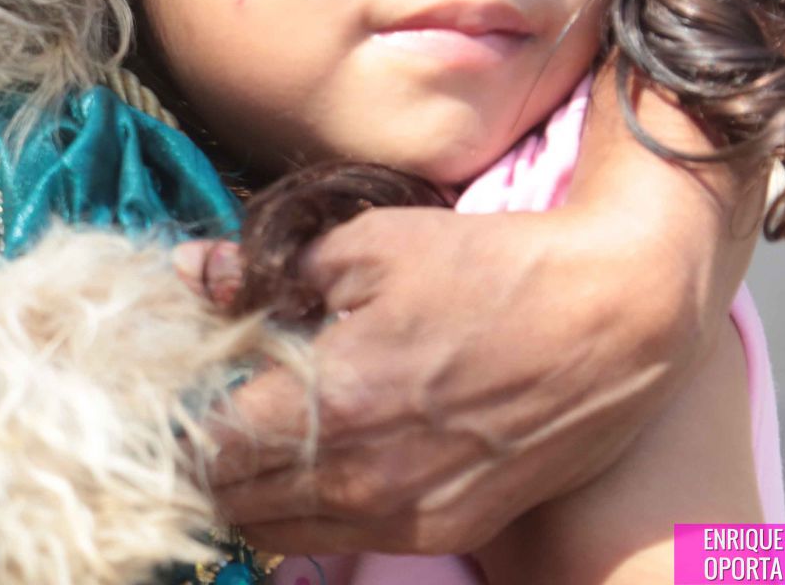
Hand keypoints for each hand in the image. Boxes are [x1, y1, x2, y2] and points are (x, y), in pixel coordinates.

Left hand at [173, 203, 703, 556]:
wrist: (615, 317)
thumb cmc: (489, 268)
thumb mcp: (366, 244)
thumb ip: (265, 269)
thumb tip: (188, 271)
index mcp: (334, 403)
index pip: (210, 445)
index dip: (177, 418)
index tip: (169, 388)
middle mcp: (365, 478)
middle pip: (234, 500)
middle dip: (203, 461)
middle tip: (198, 412)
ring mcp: (409, 513)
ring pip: (279, 533)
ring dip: (249, 493)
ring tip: (247, 438)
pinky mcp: (448, 525)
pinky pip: (340, 539)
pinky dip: (307, 511)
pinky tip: (311, 459)